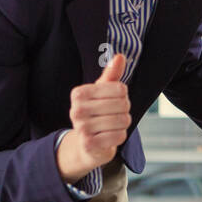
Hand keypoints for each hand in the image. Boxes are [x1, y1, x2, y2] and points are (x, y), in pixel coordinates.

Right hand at [57, 53, 130, 181]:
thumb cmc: (97, 112)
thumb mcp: (102, 92)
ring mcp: (81, 128)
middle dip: (125, 111)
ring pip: (122, 121)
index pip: (120, 88)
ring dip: (124, 124)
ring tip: (113, 125)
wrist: (87, 144)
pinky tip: (110, 136)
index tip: (114, 100)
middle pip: (123, 105)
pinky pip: (119, 136)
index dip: (123, 95)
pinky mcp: (89, 144)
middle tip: (115, 115)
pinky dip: (120, 136)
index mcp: (79, 93)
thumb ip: (112, 75)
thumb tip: (120, 56)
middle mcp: (76, 110)